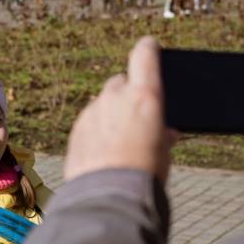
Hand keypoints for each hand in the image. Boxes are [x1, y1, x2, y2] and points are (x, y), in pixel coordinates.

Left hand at [64, 37, 175, 182]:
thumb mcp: (164, 151)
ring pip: (103, 102)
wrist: (108, 196)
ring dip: (111, 112)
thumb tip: (165, 132)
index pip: (145, 54)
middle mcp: (116, 97)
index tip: (150, 47)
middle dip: (128, 92)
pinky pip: (90, 120)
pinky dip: (97, 128)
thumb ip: (163, 133)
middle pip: (121, 82)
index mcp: (145, 95)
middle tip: (137, 114)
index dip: (149, 49)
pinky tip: (104, 149)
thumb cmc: (144, 173)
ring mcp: (93, 111)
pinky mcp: (77, 128)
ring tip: (121, 139)